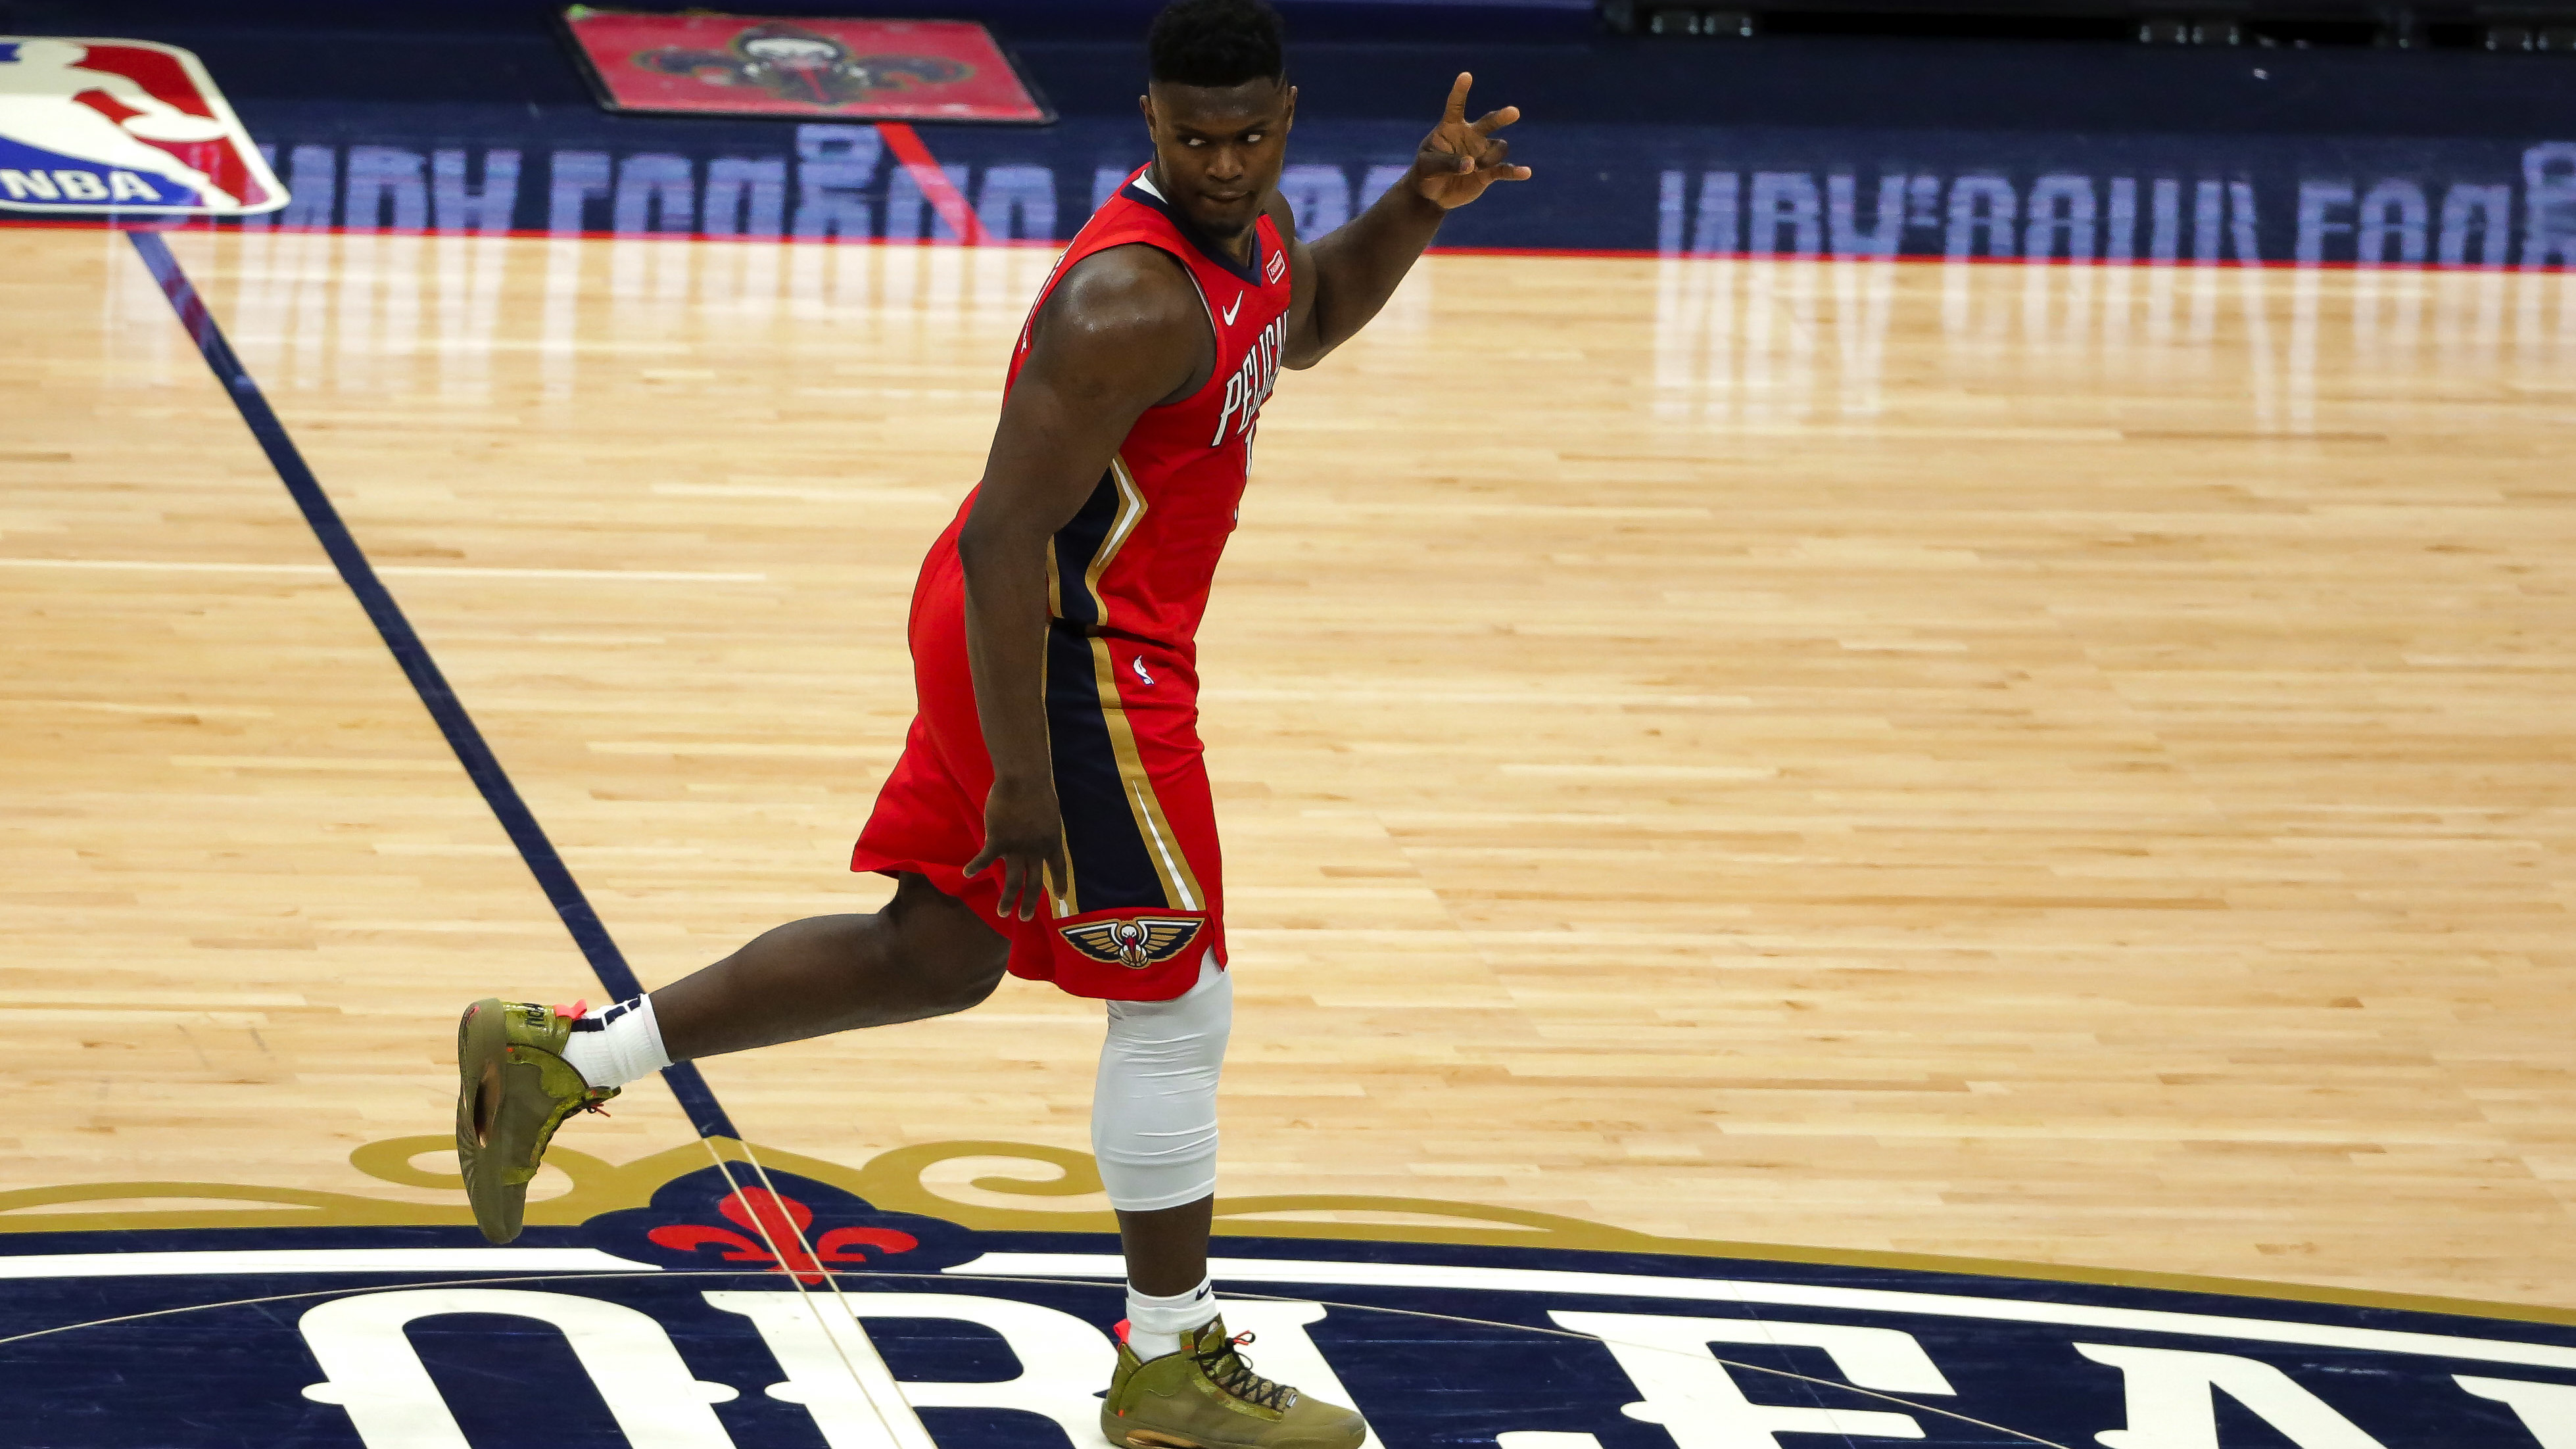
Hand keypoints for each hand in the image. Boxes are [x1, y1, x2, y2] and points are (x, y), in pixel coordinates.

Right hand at [965, 774, 1067, 921]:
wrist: (1023, 780)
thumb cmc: (1037, 789)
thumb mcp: (1049, 812)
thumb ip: (1042, 827)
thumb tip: (1036, 831)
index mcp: (1052, 841)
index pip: (1058, 867)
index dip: (1060, 882)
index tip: (1060, 897)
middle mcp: (1036, 850)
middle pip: (1034, 882)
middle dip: (1030, 902)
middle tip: (1025, 918)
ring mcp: (1017, 848)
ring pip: (1012, 881)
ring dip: (1007, 899)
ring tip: (1002, 913)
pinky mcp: (997, 841)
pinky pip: (985, 859)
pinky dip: (975, 867)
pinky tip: (967, 874)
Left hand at [1412, 73, 1530, 211]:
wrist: (1432, 194)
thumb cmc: (1426, 173)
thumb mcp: (1427, 166)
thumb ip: (1446, 163)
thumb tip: (1471, 163)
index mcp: (1451, 128)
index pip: (1456, 105)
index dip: (1461, 90)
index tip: (1465, 76)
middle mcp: (1470, 136)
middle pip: (1489, 122)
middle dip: (1501, 117)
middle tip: (1513, 112)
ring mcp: (1481, 153)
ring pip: (1498, 147)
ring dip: (1490, 157)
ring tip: (1476, 169)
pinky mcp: (1487, 172)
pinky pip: (1504, 169)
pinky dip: (1515, 172)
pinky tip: (1526, 172)